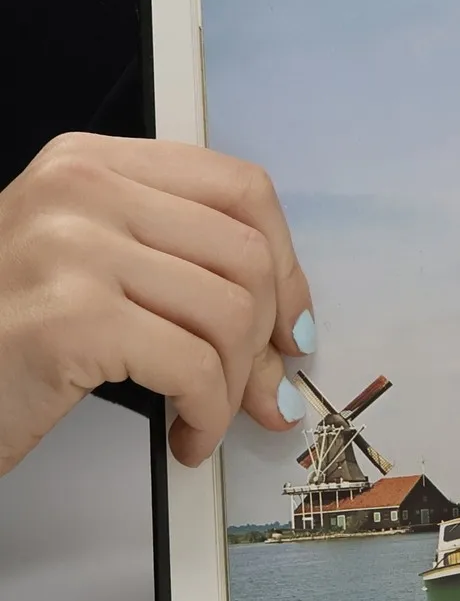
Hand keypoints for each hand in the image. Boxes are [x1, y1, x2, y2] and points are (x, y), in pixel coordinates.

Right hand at [0, 135, 313, 474]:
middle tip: (260, 391)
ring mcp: (70, 248)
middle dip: (267, 339)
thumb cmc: (5, 335)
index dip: (286, 263)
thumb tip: (289, 329)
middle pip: (247, 256)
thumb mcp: (90, 268)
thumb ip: (182, 270)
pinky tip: (185, 437)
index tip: (290, 321)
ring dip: (234, 388)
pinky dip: (206, 415)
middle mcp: (79, 190)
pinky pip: (193, 368)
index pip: (239, 188)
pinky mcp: (69, 319)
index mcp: (90, 163)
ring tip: (205, 417)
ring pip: (230, 314)